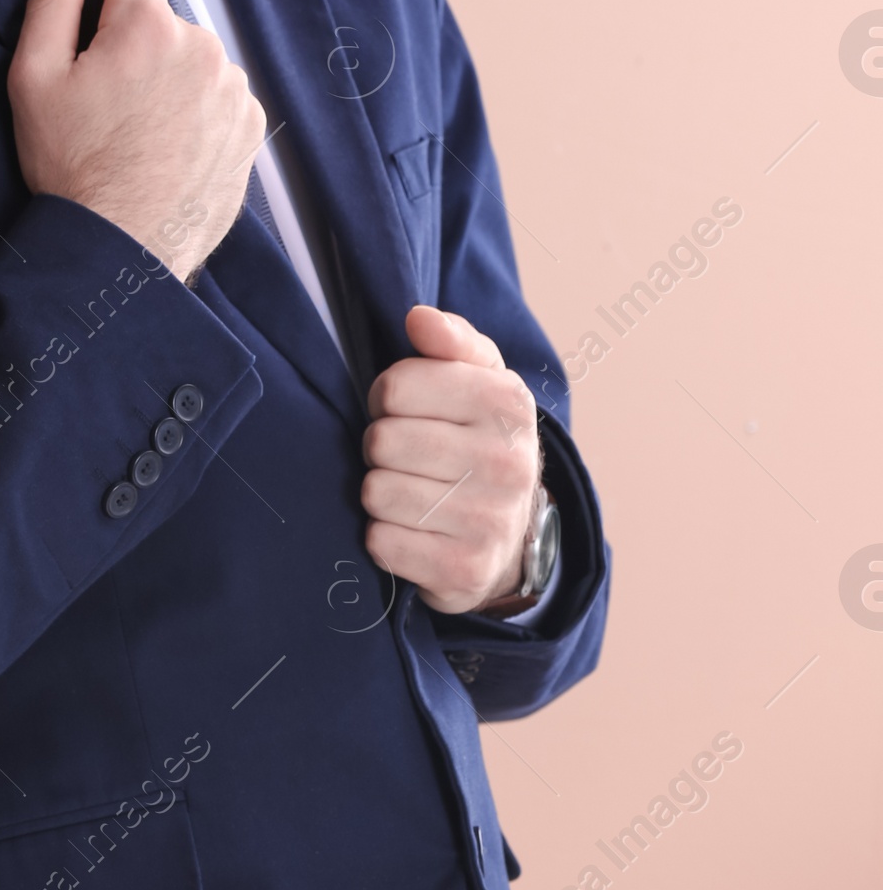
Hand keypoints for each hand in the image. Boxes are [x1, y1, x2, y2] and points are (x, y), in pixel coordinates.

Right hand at [8, 0, 264, 283]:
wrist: (119, 250)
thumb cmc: (72, 167)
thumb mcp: (34, 80)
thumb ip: (50, 5)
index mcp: (150, 28)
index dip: (106, 1)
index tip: (95, 45)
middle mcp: (204, 49)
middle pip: (165, 22)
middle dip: (140, 47)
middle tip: (112, 104)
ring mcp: (234, 91)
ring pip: (195, 60)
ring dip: (173, 80)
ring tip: (142, 133)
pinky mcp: (250, 129)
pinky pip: (221, 98)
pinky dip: (199, 113)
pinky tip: (170, 150)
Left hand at [360, 305, 540, 614]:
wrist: (513, 532)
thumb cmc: (479, 436)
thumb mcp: (477, 376)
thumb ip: (450, 338)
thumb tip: (417, 318)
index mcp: (507, 403)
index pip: (395, 387)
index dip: (384, 396)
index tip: (401, 409)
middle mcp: (508, 463)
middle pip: (381, 441)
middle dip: (380, 445)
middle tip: (404, 454)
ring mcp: (490, 521)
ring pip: (377, 492)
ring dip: (379, 491)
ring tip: (408, 490)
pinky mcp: (465, 571)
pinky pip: (381, 543)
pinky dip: (384, 536)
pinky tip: (411, 529)